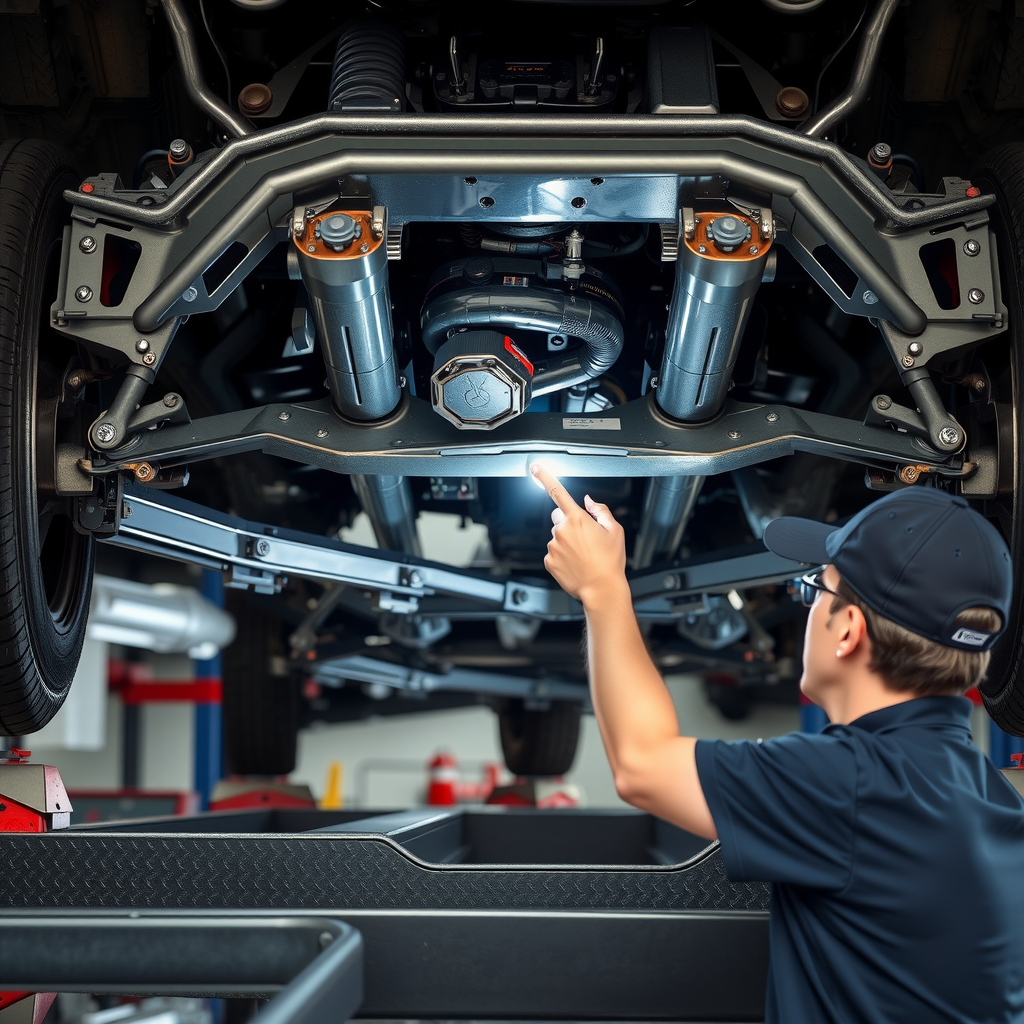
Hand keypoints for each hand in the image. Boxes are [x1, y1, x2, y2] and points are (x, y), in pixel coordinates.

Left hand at [531, 462, 627, 605]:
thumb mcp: (615, 531)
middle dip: (568, 522)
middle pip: (558, 517)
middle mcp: (561, 530)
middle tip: (584, 538)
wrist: (601, 589)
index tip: (535, 468)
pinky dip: (562, 556)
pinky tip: (575, 563)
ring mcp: (553, 546)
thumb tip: (589, 501)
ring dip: (566, 541)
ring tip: (582, 555)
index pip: (558, 492)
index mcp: (578, 519)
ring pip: (556, 536)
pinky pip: (553, 552)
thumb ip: (600, 511)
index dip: (544, 477)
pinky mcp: (548, 561)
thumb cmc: (610, 561)